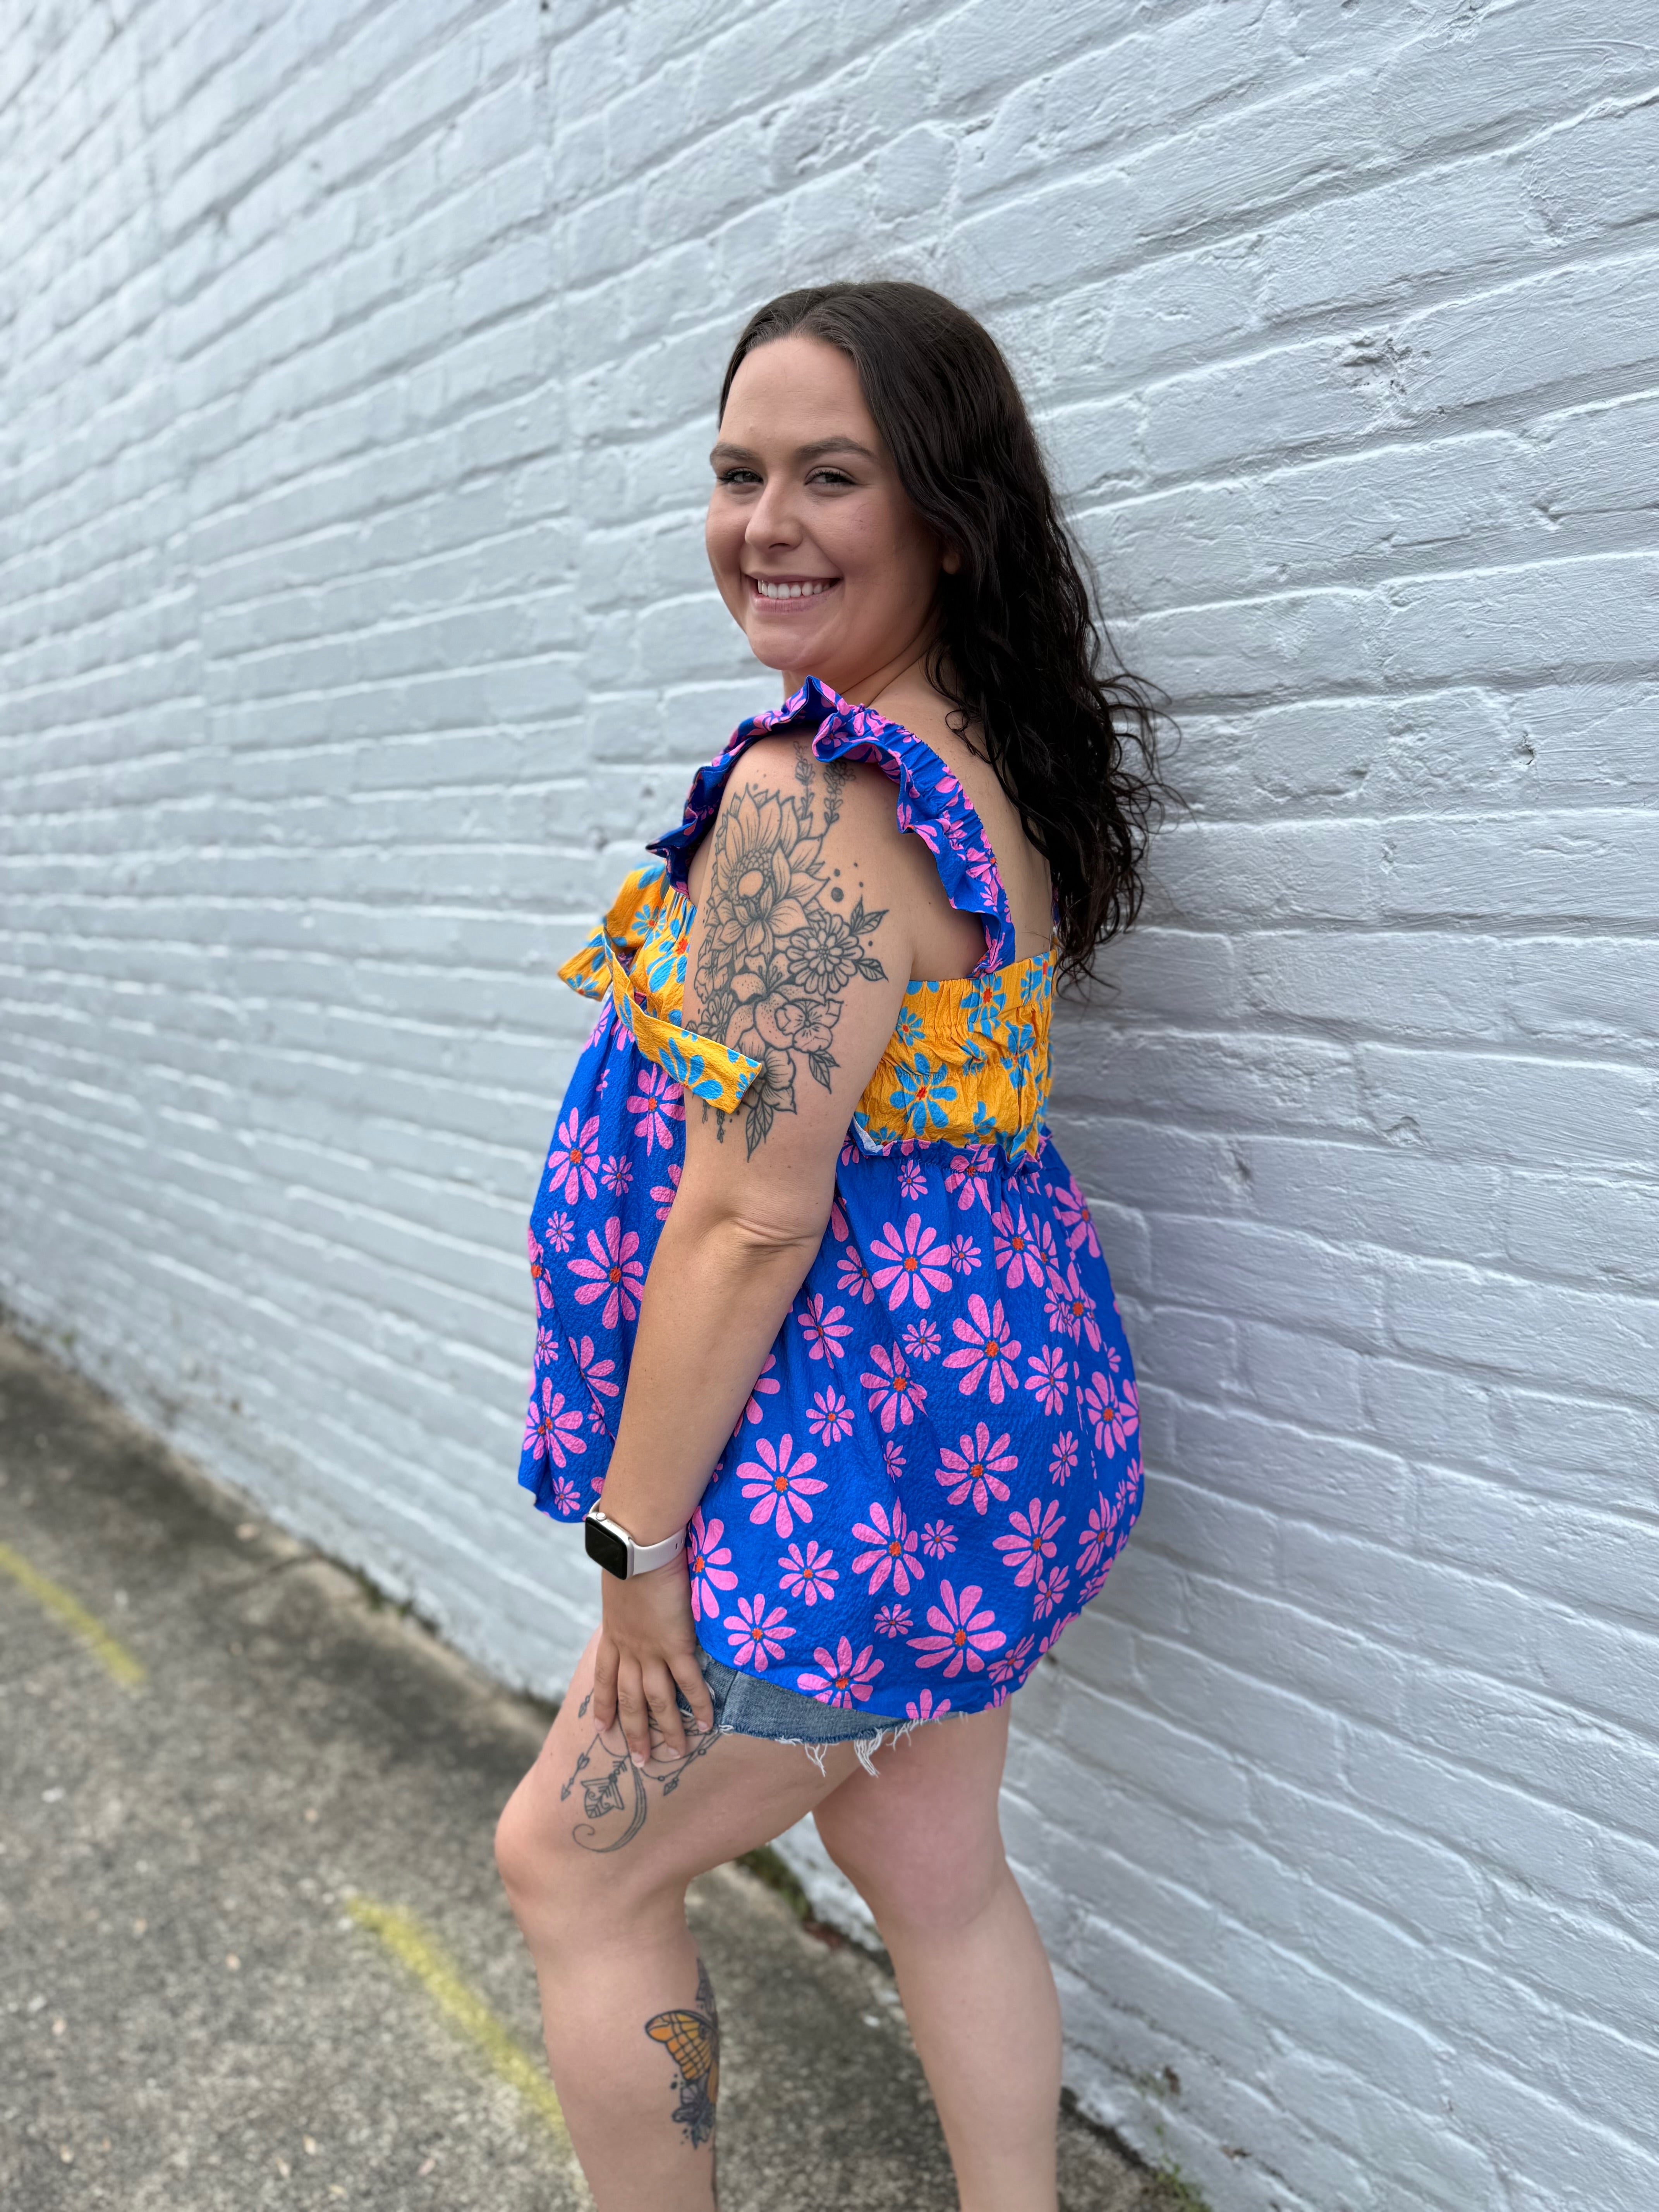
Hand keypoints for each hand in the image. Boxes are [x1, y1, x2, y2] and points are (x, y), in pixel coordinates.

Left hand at [592, 1555, 716, 1764]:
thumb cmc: (630, 1554)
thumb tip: (634, 1598)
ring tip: (676, 1754)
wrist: (635, 1546)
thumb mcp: (620, 1584)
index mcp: (613, 1635)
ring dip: (666, 1730)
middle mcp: (629, 1649)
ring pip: (657, 1701)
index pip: (604, 1678)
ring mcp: (651, 1650)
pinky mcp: (676, 1644)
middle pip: (629, 1700)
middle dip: (633, 1732)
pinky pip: (688, 1683)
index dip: (603, 1706)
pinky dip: (698, 1705)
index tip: (602, 1730)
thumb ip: (628, 1601)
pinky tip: (707, 1723)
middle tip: (639, 1760)